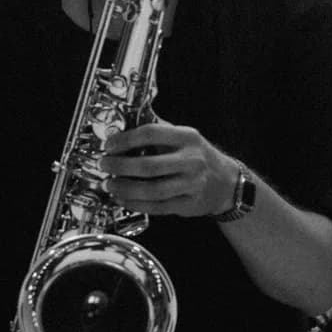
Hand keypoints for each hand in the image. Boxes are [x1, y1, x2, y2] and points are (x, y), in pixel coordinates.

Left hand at [102, 119, 237, 216]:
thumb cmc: (198, 156)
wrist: (226, 182)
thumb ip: (159, 132)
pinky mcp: (189, 204)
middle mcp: (192, 160)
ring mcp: (192, 184)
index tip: (110, 145)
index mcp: (188, 137)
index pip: (152, 134)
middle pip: (149, 165)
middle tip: (105, 165)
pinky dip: (135, 204)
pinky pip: (157, 207)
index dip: (126, 140)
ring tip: (110, 184)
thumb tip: (126, 125)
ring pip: (152, 190)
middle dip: (121, 166)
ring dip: (125, 188)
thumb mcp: (185, 137)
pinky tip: (123, 199)